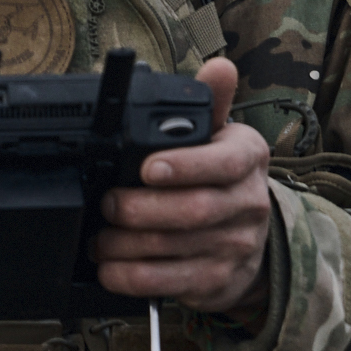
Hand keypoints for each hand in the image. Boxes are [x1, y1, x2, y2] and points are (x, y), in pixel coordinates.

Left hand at [93, 57, 273, 316]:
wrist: (251, 239)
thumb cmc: (223, 179)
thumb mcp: (221, 138)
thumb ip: (211, 104)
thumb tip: (220, 67)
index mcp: (249, 157)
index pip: (224, 162)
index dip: (184, 165)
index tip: (147, 168)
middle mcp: (249, 202)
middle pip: (194, 209)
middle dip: (140, 209)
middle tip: (106, 204)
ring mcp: (236, 245)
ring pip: (175, 248)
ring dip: (127, 244)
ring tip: (99, 237)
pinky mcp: (218, 281)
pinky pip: (170, 283)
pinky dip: (133, 277)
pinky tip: (111, 267)